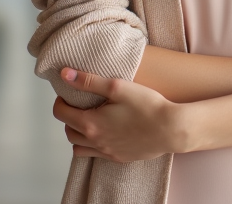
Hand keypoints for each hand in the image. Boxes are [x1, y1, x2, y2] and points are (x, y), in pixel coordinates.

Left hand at [53, 67, 190, 161]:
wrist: (171, 129)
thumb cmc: (147, 106)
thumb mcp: (117, 87)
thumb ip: (89, 81)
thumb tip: (65, 75)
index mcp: (91, 123)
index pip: (61, 114)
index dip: (60, 102)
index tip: (67, 94)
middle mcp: (96, 142)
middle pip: (68, 132)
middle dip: (68, 117)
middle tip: (78, 105)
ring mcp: (107, 152)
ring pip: (79, 148)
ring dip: (78, 134)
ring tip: (89, 120)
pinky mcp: (119, 157)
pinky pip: (96, 155)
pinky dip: (93, 144)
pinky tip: (105, 132)